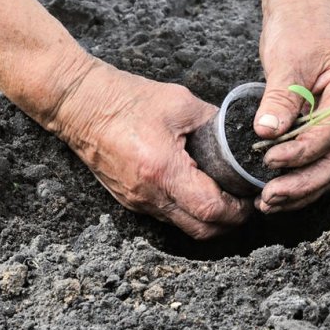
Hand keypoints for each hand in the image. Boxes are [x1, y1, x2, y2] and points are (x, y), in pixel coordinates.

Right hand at [51, 60, 251, 238]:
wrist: (78, 104)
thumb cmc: (126, 99)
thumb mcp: (180, 103)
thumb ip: (214, 122)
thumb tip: (239, 135)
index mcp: (163, 170)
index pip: (210, 209)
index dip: (237, 210)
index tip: (251, 198)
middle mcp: (149, 194)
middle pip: (200, 230)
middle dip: (229, 223)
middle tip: (244, 203)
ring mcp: (137, 201)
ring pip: (183, 226)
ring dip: (209, 219)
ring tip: (226, 197)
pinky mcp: (129, 200)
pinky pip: (166, 215)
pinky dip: (188, 211)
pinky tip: (199, 190)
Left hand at [253, 0, 329, 212]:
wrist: (302, 7)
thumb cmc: (301, 24)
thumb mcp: (288, 59)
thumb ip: (281, 98)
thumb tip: (267, 132)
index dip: (302, 151)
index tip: (271, 160)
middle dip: (303, 184)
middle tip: (269, 198)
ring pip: (326, 168)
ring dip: (300, 189)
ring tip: (267, 203)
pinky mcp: (321, 127)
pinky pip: (315, 160)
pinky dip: (297, 177)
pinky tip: (275, 192)